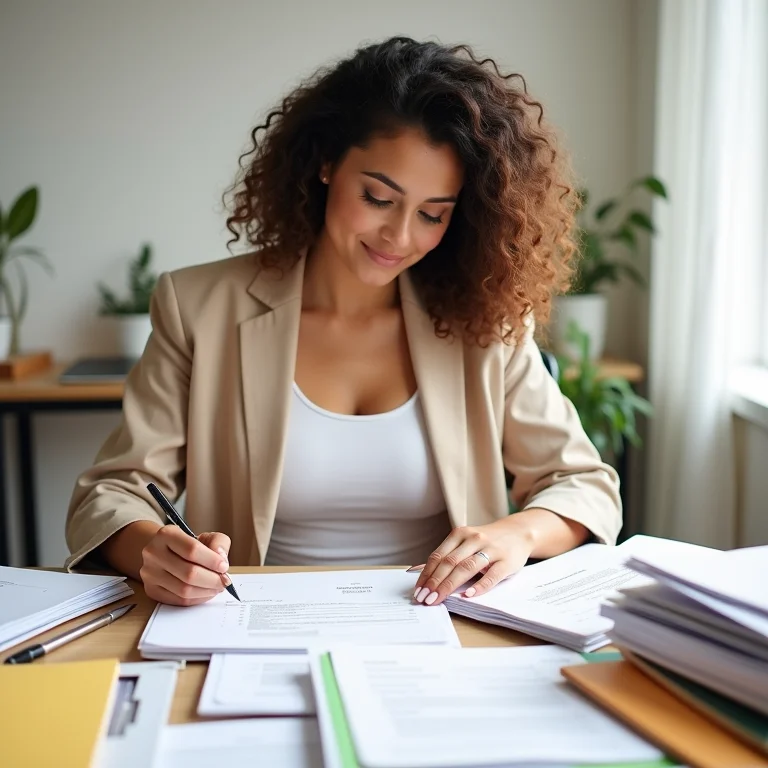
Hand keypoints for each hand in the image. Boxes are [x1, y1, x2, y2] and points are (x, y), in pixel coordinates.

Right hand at [139, 526, 232, 605]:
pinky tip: (205, 593)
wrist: (163, 552)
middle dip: (212, 580)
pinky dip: (197, 599)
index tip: (224, 567)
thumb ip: (219, 543)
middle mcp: (154, 553)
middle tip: (224, 581)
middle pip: (189, 573)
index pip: (192, 550)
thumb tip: (222, 560)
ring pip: (184, 590)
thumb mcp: (206, 536)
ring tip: (217, 587)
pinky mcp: (150, 590)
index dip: (212, 561)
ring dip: (206, 591)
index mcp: (166, 534)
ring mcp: (149, 573)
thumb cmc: (189, 545)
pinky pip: (178, 600)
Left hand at [413, 517, 534, 605]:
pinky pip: (491, 576)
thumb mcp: (466, 542)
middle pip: (449, 563)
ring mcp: (491, 550)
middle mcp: (474, 539)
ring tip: (438, 599)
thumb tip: (419, 572)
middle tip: (424, 598)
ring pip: (466, 568)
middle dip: (434, 582)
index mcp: (460, 534)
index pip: (438, 556)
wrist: (519, 533)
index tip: (418, 590)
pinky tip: (468, 595)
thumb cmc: (486, 542)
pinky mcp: (506, 561)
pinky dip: (479, 586)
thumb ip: (447, 555)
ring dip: (449, 585)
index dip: (426, 574)